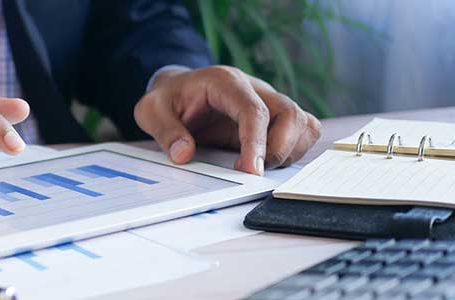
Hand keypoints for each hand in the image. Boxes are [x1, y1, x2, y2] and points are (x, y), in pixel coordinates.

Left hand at [134, 66, 320, 174]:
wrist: (176, 90)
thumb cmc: (167, 99)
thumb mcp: (151, 111)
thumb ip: (166, 131)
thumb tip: (184, 154)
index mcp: (226, 82)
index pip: (254, 110)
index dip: (256, 142)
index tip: (251, 171)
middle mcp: (254, 88)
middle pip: (290, 114)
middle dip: (279, 149)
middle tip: (252, 172)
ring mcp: (268, 102)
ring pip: (303, 123)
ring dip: (289, 151)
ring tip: (258, 167)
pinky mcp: (274, 118)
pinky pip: (303, 131)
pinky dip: (294, 150)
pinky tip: (267, 162)